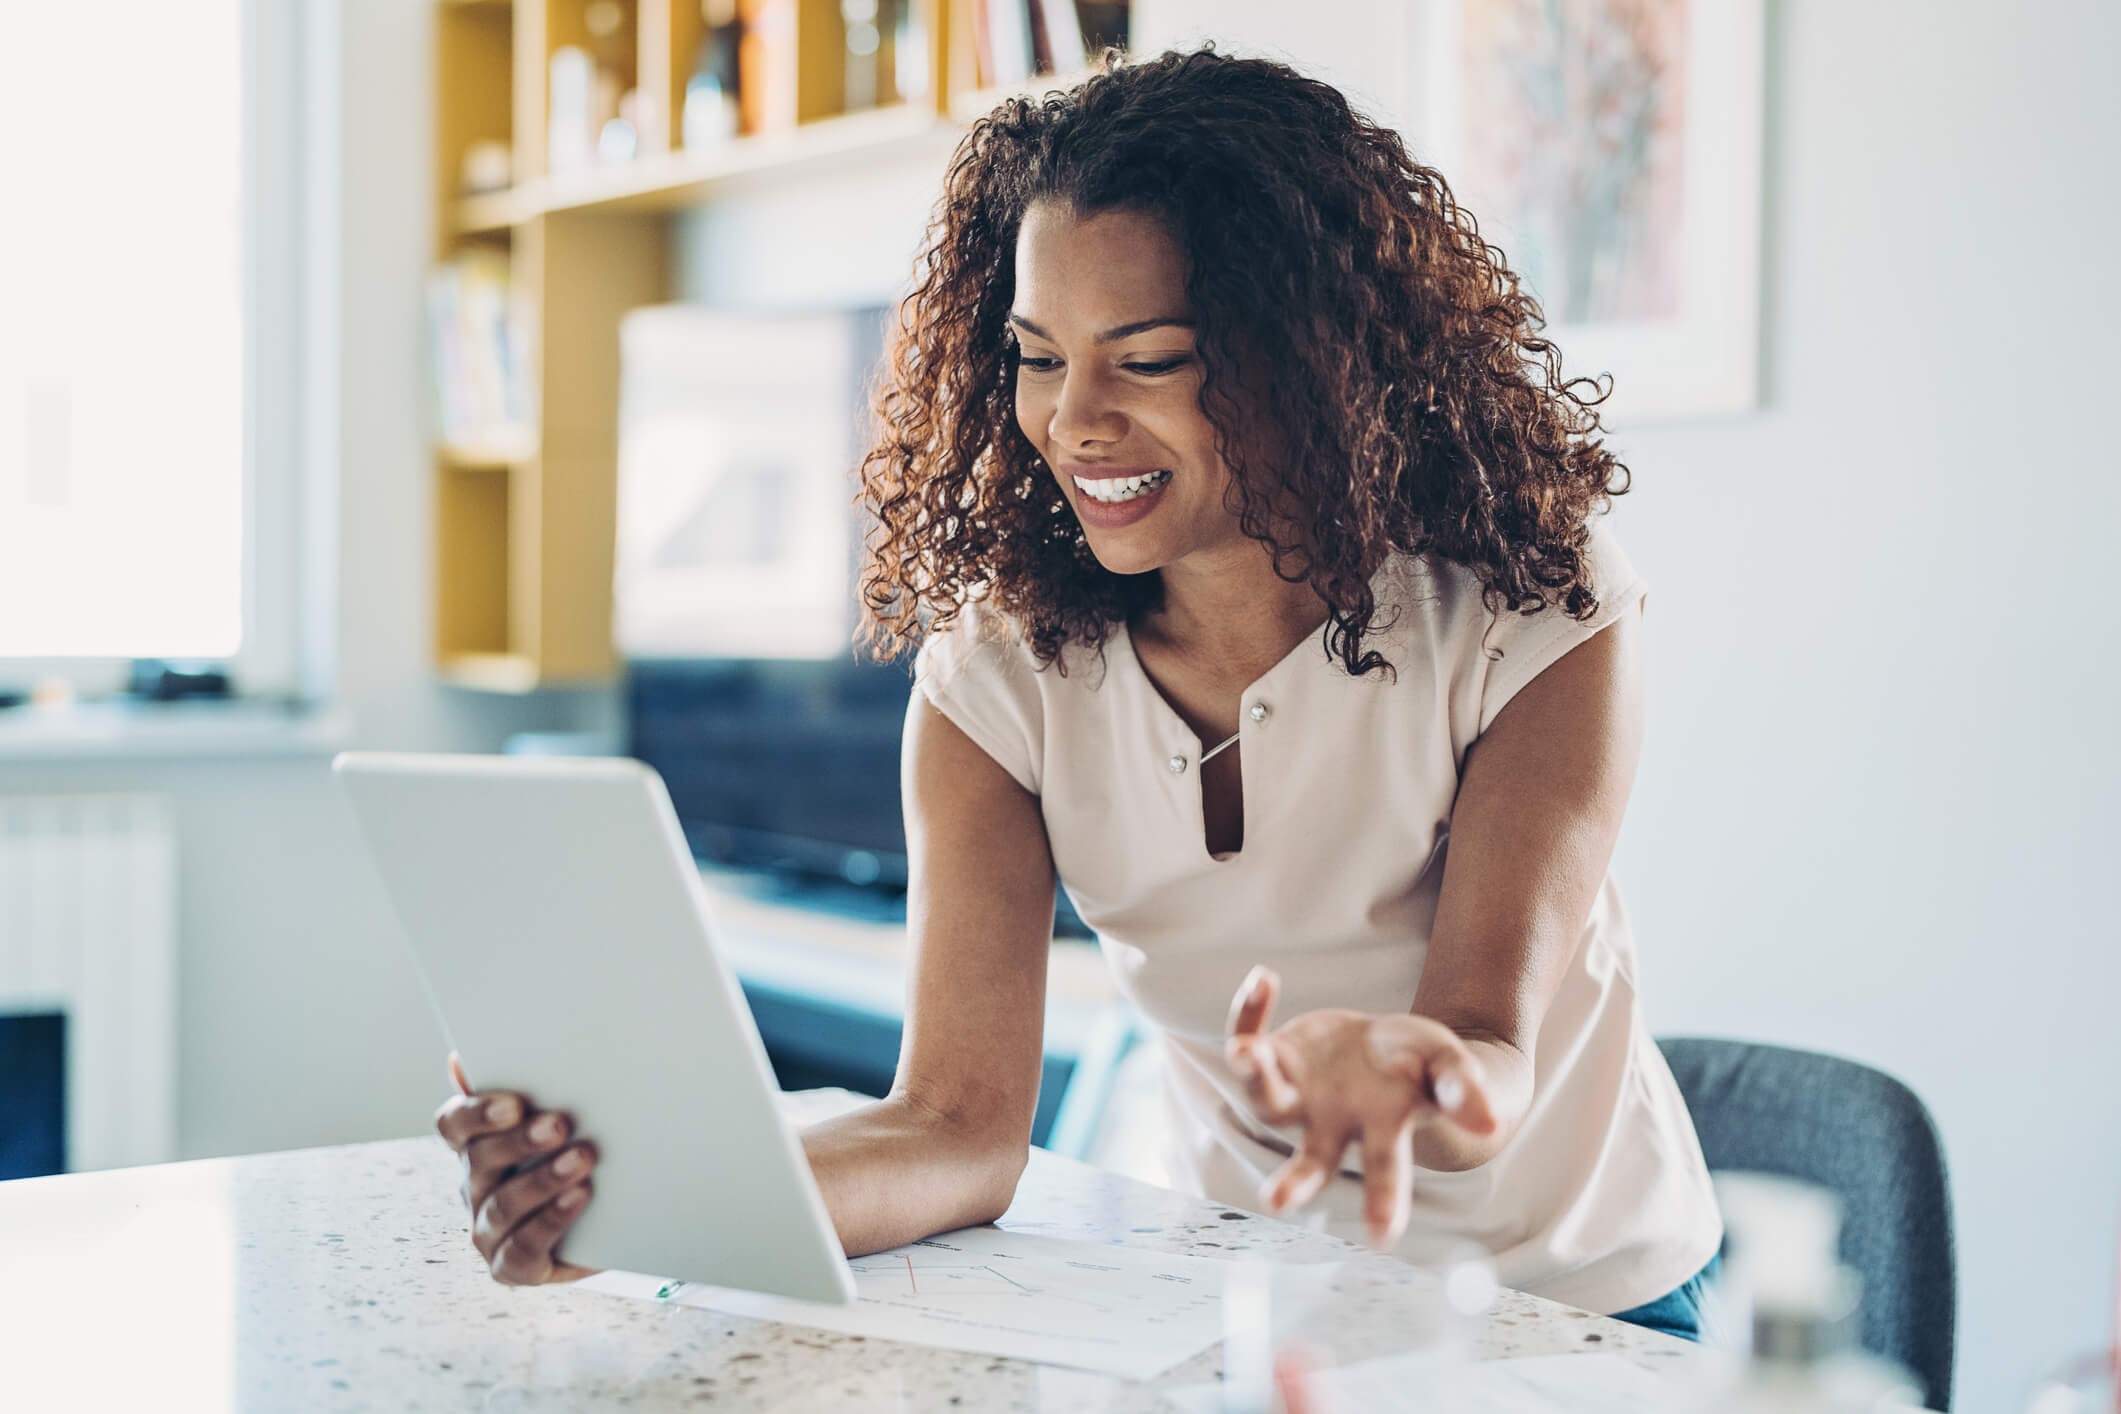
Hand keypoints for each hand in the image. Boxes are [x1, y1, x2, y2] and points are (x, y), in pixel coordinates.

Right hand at [432, 1052, 600, 1285]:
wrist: (608, 1220)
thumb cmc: (571, 1154)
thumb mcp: (554, 1117)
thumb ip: (527, 1083)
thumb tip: (466, 1056)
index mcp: (476, 1146)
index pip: (452, 1124)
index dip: (476, 1113)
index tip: (516, 1101)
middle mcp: (474, 1188)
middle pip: (479, 1160)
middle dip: (519, 1141)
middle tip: (560, 1124)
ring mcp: (488, 1231)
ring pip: (502, 1206)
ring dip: (542, 1181)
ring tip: (583, 1159)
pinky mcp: (512, 1267)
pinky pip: (521, 1250)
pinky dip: (550, 1222)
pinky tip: (579, 1198)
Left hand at [1223, 966, 1497, 1248]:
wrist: (1387, 1046)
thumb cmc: (1422, 1065)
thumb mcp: (1448, 1064)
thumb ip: (1463, 1088)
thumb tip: (1488, 1124)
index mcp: (1382, 1131)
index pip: (1386, 1170)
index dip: (1384, 1203)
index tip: (1383, 1239)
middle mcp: (1332, 1125)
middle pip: (1310, 1160)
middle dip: (1295, 1182)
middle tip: (1275, 1201)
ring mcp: (1298, 1094)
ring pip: (1266, 1098)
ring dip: (1254, 1077)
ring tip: (1245, 1051)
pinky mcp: (1275, 1056)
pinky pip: (1251, 1035)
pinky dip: (1250, 1013)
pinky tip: (1263, 978)